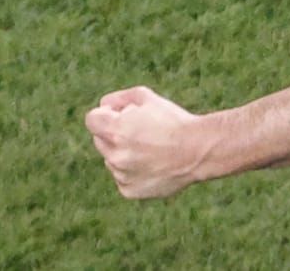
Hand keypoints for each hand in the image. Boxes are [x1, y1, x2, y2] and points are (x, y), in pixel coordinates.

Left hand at [84, 86, 205, 199]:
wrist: (198, 150)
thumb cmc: (173, 121)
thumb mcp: (146, 97)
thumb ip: (119, 98)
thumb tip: (104, 107)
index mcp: (114, 131)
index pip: (92, 119)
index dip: (106, 114)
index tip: (122, 115)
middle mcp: (114, 156)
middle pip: (101, 140)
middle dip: (115, 133)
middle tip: (142, 131)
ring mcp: (121, 176)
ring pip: (112, 160)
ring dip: (123, 153)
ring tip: (152, 149)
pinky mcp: (130, 191)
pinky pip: (122, 178)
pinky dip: (133, 171)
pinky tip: (153, 164)